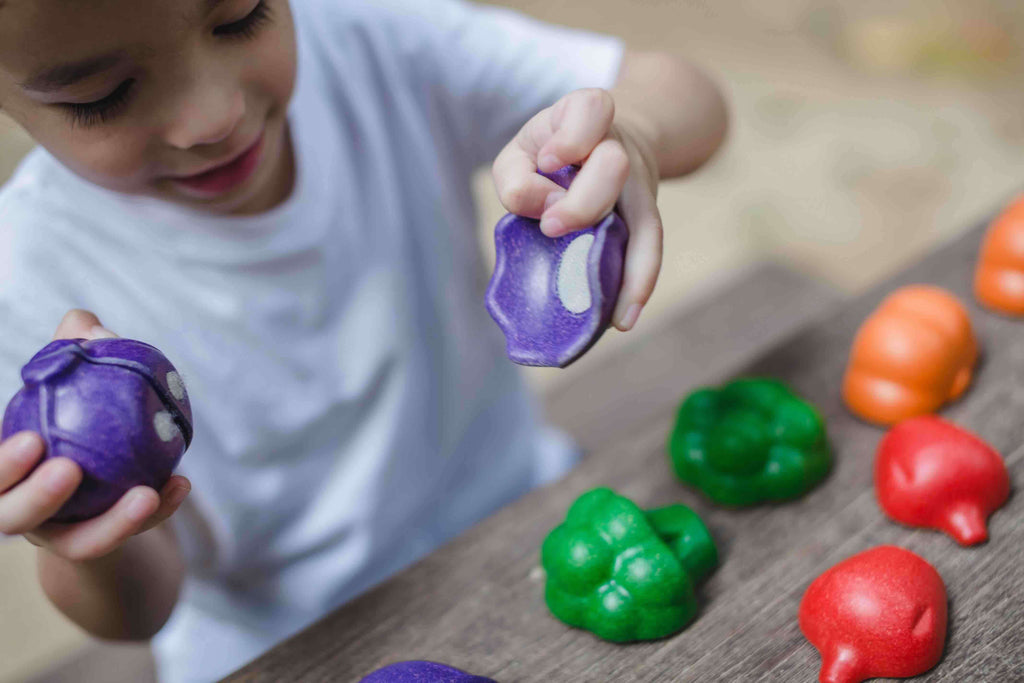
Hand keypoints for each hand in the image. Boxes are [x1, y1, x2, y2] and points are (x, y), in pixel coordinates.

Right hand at [0, 309, 189, 561]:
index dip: (1, 466)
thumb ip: (69, 359)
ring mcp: (62, 536)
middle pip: (11, 518)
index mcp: (4, 474)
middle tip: (70, 469)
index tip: (33, 440)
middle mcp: (22, 512)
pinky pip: (130, 535)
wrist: (98, 492)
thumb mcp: (68, 394)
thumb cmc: (74, 428)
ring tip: (146, 492)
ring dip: (111, 522)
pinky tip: (180, 483)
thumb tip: (84, 323)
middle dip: (35, 497)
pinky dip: (156, 513)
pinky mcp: (104, 546)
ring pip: (78, 544)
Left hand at [492, 88, 662, 330]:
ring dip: (622, 259)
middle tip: (552, 227)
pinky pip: (648, 250)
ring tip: (604, 303)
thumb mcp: (522, 152)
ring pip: (644, 216)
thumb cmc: (551, 153)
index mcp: (587, 115)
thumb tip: (540, 211)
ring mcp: (637, 185)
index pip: (592, 109)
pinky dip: (637, 285)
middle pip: (615, 165)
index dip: (575, 135)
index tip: (552, 160)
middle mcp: (619, 147)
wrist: (604, 146)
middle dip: (585, 201)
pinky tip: (623, 319)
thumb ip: (515, 177)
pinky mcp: (643, 219)